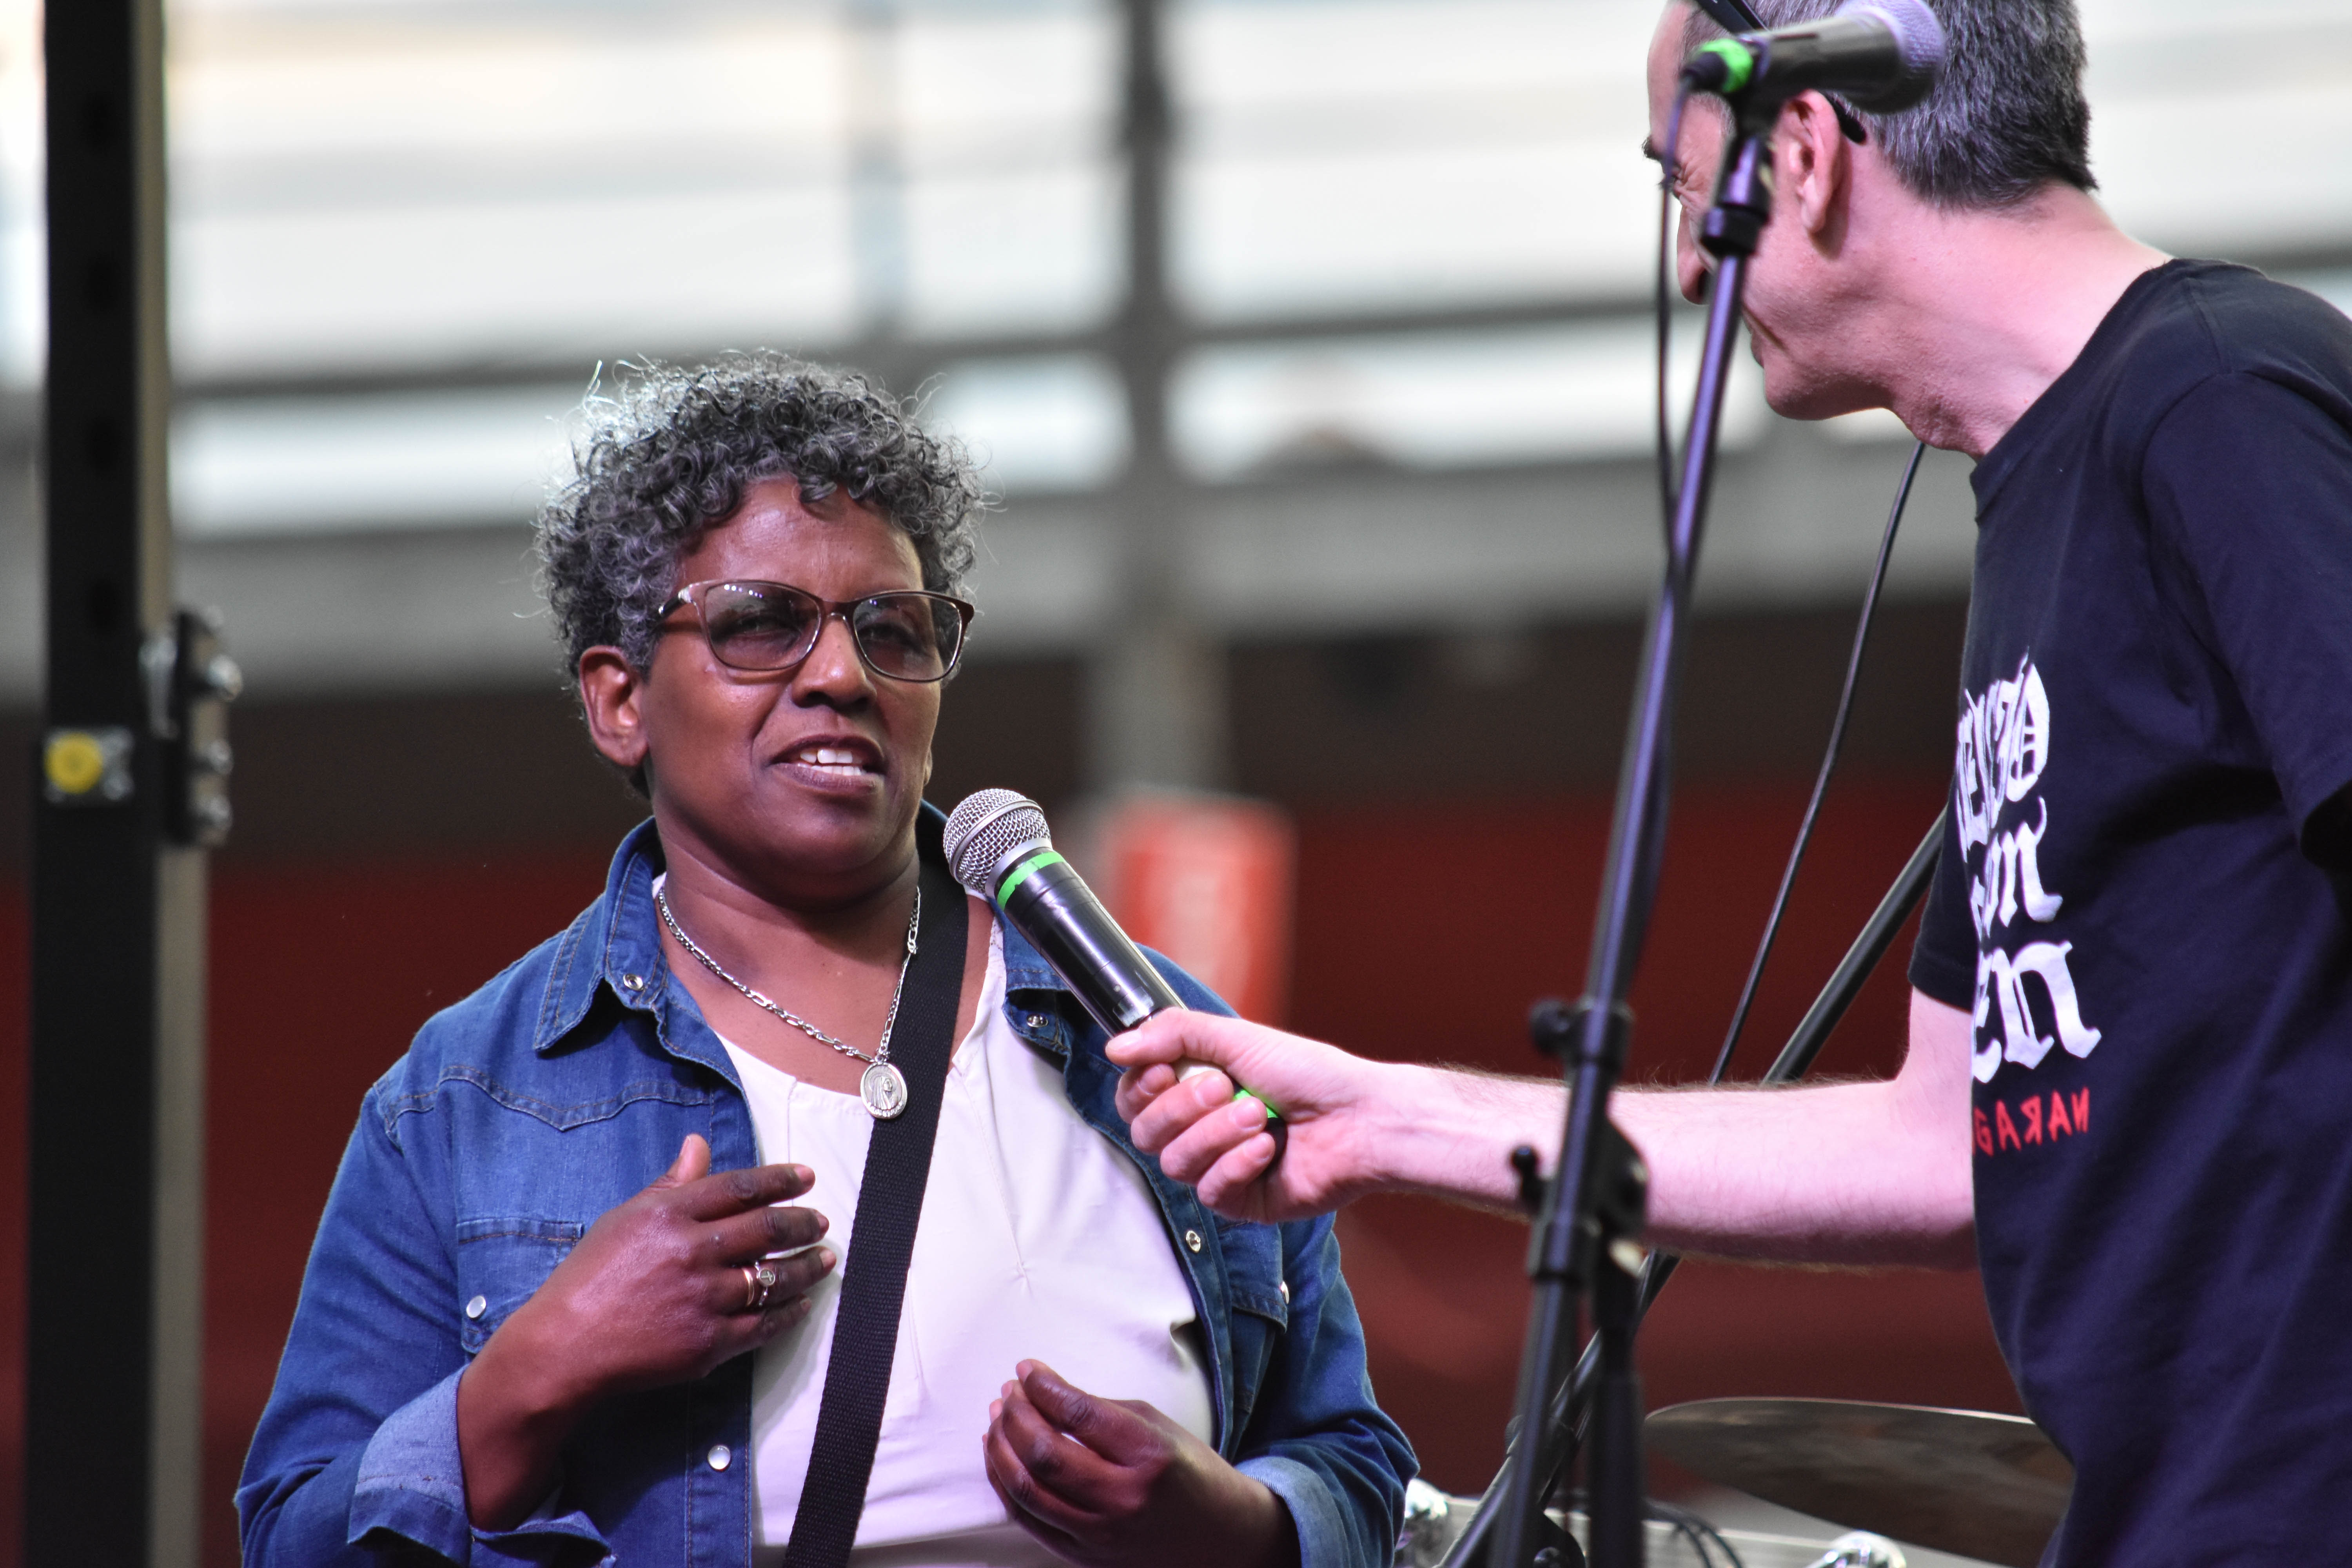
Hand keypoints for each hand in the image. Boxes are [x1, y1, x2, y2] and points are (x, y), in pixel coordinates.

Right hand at [458, 1135, 833, 1526]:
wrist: (564, 1347)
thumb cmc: (588, 1278)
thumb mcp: (623, 1219)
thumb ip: (670, 1185)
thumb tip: (698, 1145)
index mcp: (670, 1214)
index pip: (741, 1187)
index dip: (780, 1180)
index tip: (806, 1177)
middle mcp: (692, 1251)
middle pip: (767, 1228)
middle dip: (803, 1223)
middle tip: (821, 1221)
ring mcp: (704, 1298)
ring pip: (774, 1277)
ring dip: (807, 1266)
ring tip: (825, 1259)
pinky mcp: (709, 1343)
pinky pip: (764, 1324)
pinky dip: (790, 1312)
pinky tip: (802, 1305)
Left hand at [983, 1361, 1296, 1567]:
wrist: (1218, 1538)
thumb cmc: (1189, 1474)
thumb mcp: (1157, 1426)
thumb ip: (1100, 1411)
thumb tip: (1043, 1392)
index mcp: (1148, 1456)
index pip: (1077, 1414)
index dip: (1043, 1386)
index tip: (1027, 1369)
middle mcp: (1123, 1499)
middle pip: (1044, 1454)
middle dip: (1016, 1415)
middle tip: (1009, 1392)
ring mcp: (1100, 1534)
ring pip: (1027, 1489)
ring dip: (1002, 1448)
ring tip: (999, 1418)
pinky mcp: (1083, 1555)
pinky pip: (1029, 1519)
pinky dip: (1006, 1485)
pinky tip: (1001, 1457)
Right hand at [1110, 1012, 1400, 1222]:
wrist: (1361, 1116)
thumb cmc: (1309, 1073)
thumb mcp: (1238, 1038)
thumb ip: (1174, 1035)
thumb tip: (1116, 1047)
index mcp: (1194, 1088)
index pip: (1133, 1097)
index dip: (1141, 1087)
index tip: (1164, 1069)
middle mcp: (1200, 1129)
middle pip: (1145, 1132)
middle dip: (1182, 1107)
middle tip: (1226, 1087)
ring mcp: (1218, 1167)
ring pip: (1175, 1163)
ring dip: (1216, 1133)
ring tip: (1260, 1116)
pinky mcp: (1241, 1201)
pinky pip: (1209, 1192)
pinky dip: (1238, 1164)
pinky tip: (1269, 1149)